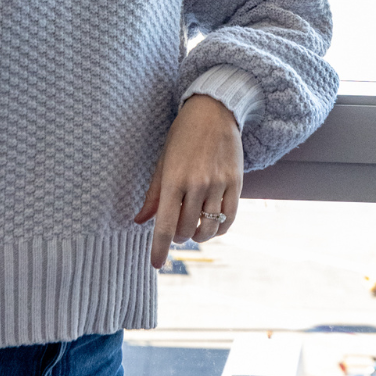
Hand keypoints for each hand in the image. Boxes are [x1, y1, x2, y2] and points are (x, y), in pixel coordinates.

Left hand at [134, 94, 243, 269]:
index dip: (159, 248)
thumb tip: (139, 221)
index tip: (156, 264)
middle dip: (178, 236)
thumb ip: (154, 194)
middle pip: (186, 229)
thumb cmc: (183, 135)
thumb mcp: (163, 161)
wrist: (214, 111)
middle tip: (176, 229)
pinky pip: (229, 219)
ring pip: (208, 228)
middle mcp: (196, 184)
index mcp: (173, 179)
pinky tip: (212, 225)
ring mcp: (218, 184)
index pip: (164, 224)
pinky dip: (220, 229)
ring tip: (193, 229)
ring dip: (199, 235)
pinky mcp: (236, 183)